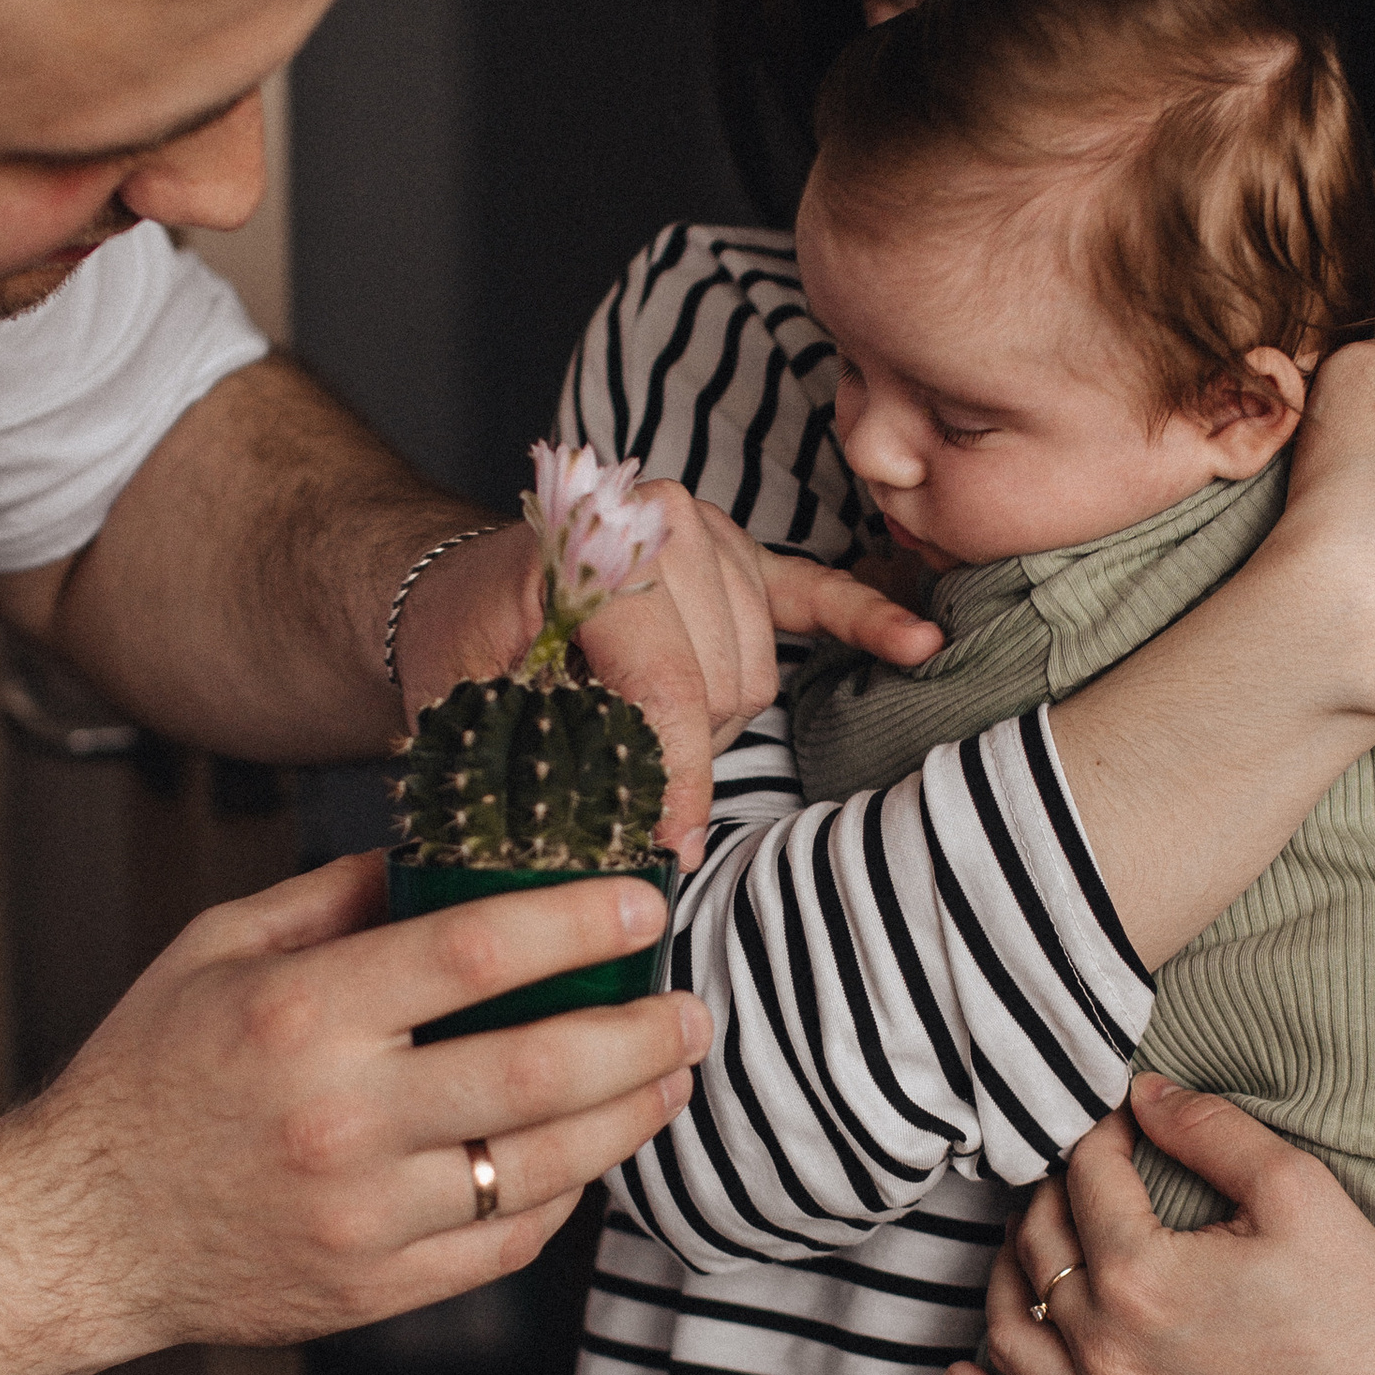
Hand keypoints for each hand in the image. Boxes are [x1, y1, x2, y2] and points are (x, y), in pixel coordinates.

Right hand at [19, 849, 708, 1355]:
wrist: (81, 1233)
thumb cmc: (146, 1081)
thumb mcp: (216, 950)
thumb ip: (337, 897)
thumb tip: (448, 851)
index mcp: (301, 1017)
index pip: (475, 952)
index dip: (578, 922)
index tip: (642, 902)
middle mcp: (339, 1119)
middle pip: (538, 1070)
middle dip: (641, 1033)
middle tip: (691, 1006)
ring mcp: (364, 1215)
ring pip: (544, 1167)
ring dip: (630, 1116)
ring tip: (668, 1075)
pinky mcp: (376, 1288)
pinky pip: (510, 1243)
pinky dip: (568, 1194)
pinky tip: (591, 1153)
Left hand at [397, 496, 938, 861]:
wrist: (455, 587)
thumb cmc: (459, 646)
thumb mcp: (463, 706)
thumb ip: (532, 766)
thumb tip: (612, 856)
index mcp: (584, 547)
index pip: (667, 681)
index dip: (673, 777)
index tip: (665, 843)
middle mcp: (657, 519)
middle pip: (724, 679)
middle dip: (684, 752)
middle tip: (625, 780)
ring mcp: (709, 533)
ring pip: (760, 665)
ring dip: (721, 722)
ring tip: (652, 737)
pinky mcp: (741, 555)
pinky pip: (816, 592)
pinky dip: (866, 618)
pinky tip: (918, 644)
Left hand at [950, 1078, 1374, 1374]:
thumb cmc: (1361, 1306)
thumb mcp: (1298, 1190)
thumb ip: (1210, 1130)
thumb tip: (1142, 1093)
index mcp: (1140, 1274)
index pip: (1085, 1178)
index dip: (1100, 1133)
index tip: (1122, 1119)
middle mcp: (1105, 1349)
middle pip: (1039, 1248)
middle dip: (1052, 1194)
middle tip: (1084, 1171)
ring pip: (1012, 1333)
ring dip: (1004, 1277)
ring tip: (1028, 1241)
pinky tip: (965, 1371)